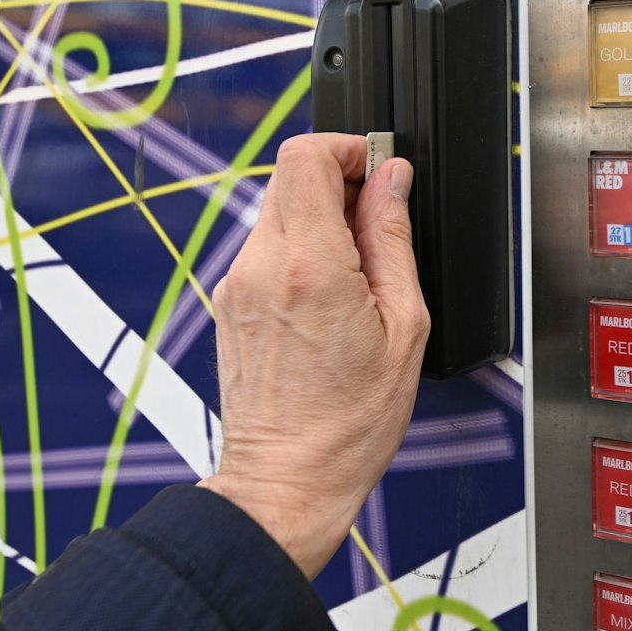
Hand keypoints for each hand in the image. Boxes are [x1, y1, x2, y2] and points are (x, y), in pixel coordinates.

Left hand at [200, 133, 429, 577]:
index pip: (306, 155)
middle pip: (289, 177)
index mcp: (308, 266)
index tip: (378, 171)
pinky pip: (264, 251)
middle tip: (376, 224)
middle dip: (337, 183)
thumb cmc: (348, 424)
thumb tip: (392, 182)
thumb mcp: (404, 327)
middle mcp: (260, 267)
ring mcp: (236, 285)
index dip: (348, 149)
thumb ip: (393, 240)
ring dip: (318, 221)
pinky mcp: (228, 304)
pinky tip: (328, 299)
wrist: (286, 481)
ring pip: (275, 212)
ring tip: (357, 275)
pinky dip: (298, 253)